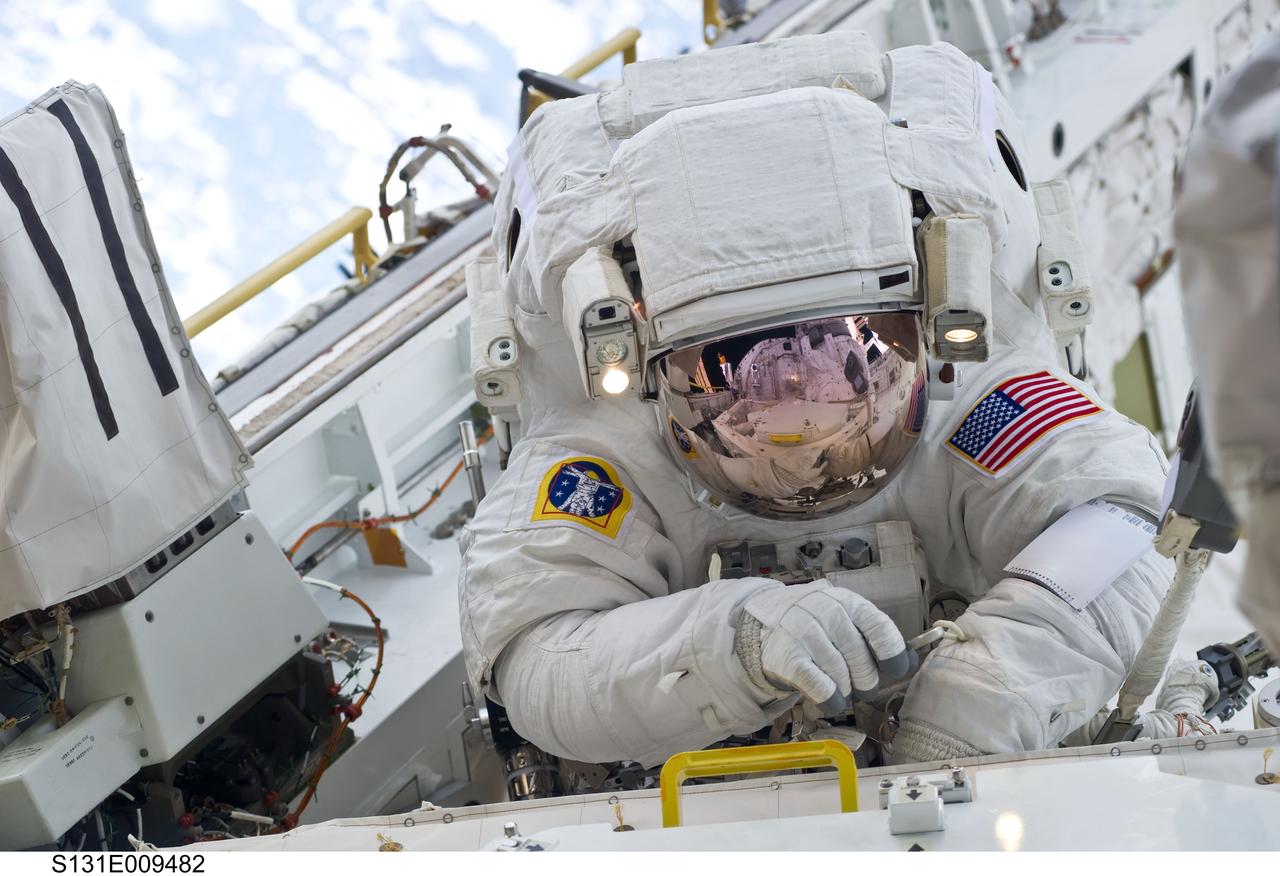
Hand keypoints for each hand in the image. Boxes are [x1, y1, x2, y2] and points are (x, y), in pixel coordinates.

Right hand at [734, 580, 911, 715]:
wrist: (766, 623)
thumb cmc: (817, 625)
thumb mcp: (846, 619)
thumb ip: (874, 636)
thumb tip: (910, 660)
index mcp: (849, 603)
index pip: (879, 628)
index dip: (893, 654)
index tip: (895, 670)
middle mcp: (828, 613)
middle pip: (860, 660)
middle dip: (865, 681)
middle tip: (862, 687)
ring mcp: (805, 633)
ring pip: (840, 677)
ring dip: (845, 691)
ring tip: (840, 689)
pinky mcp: (788, 656)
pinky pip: (820, 687)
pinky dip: (830, 700)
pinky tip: (831, 701)